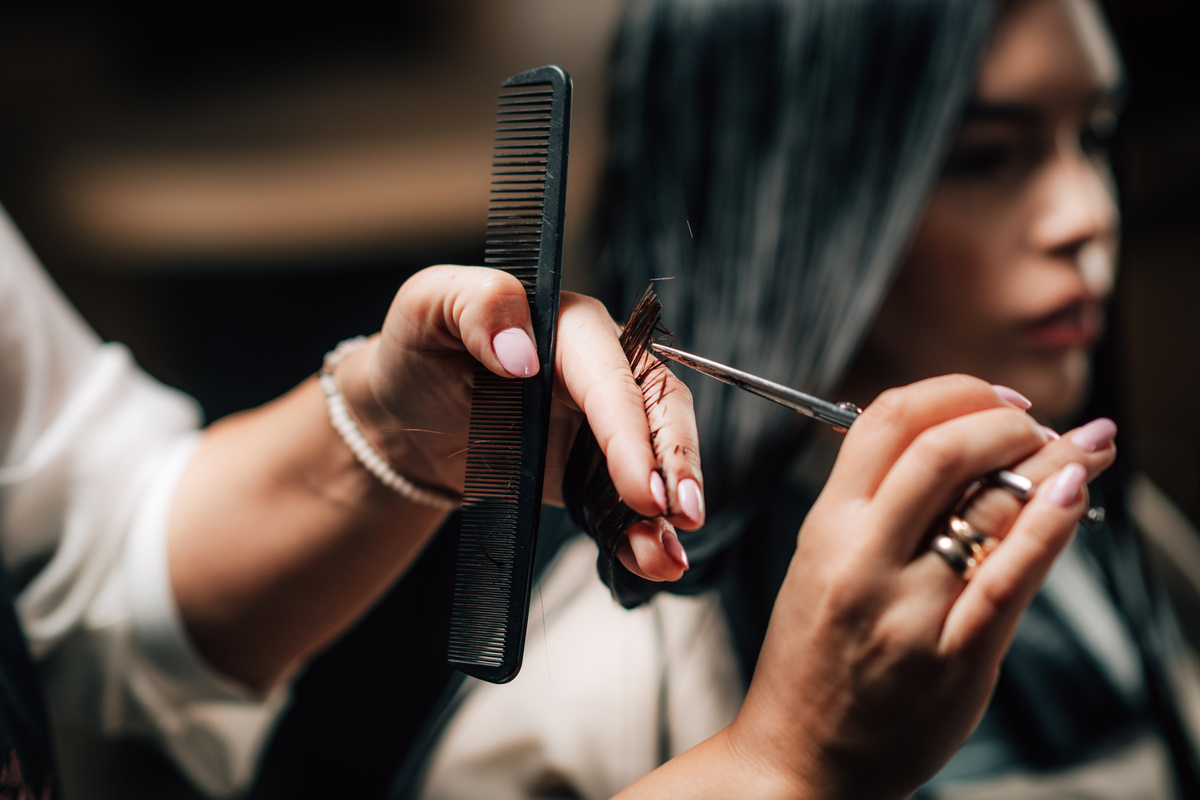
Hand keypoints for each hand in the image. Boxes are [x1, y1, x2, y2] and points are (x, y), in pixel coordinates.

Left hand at [336, 265, 702, 580]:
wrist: (405, 414)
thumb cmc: (419, 348)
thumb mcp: (426, 304)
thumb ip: (477, 304)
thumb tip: (521, 353)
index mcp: (569, 325)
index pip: (613, 376)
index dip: (631, 431)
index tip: (641, 486)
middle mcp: (598, 369)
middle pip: (659, 409)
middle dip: (677, 462)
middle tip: (681, 513)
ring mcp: (600, 424)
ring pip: (658, 458)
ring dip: (670, 507)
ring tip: (670, 556)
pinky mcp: (591, 469)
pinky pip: (626, 501)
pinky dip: (641, 534)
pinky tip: (654, 561)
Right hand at [722, 375, 1113, 798]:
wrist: (802, 757)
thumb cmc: (813, 661)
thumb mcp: (820, 564)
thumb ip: (874, 506)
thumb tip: (955, 443)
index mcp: (825, 528)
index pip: (886, 422)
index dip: (951, 392)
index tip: (990, 398)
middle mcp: (862, 559)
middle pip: (942, 448)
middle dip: (1004, 419)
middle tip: (1036, 422)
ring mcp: (908, 609)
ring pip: (987, 505)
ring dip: (1050, 460)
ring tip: (1084, 445)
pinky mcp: (953, 657)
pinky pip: (1011, 575)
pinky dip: (1051, 524)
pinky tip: (1075, 493)